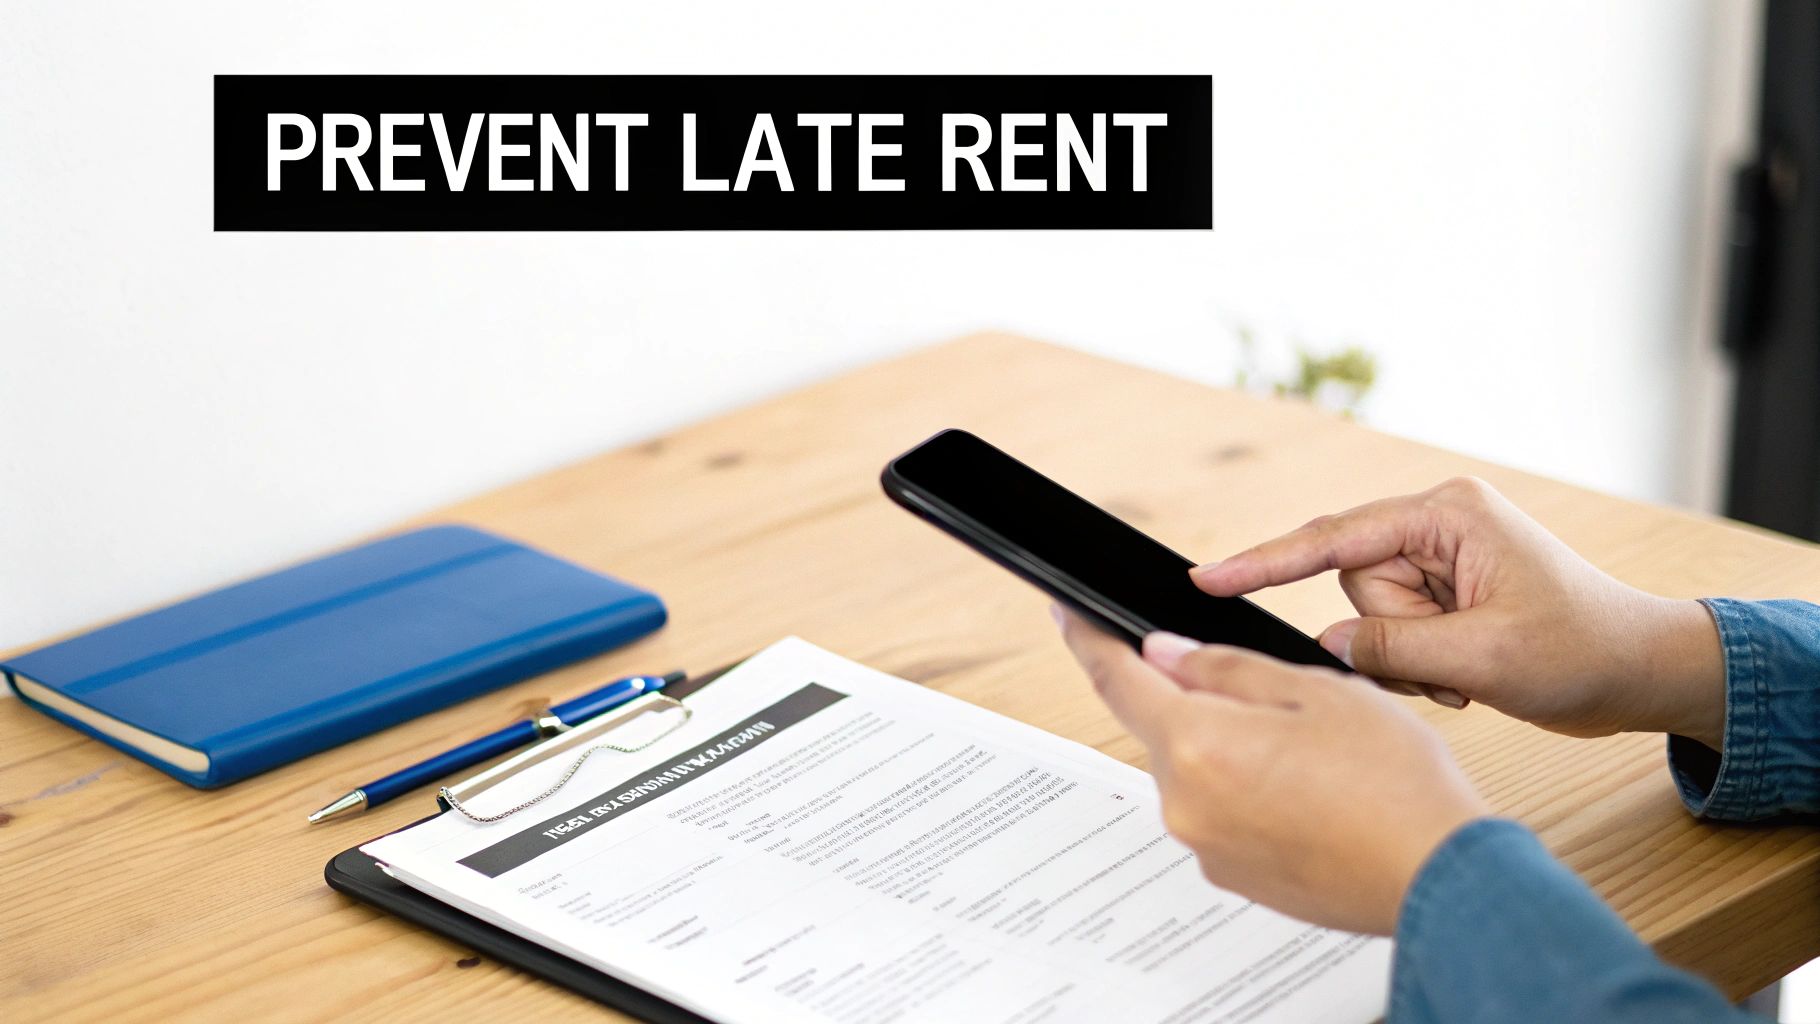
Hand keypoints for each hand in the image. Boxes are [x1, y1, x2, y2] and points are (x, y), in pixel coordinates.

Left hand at [1057, 608, 1488, 934]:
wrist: (1440, 876)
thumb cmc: (1396, 783)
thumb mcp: (1315, 689)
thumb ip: (1226, 667)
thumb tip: (1165, 653)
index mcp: (1198, 745)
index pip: (1118, 680)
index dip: (1089, 639)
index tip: (1067, 614)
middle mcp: (1186, 803)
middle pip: (1167, 727)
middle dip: (1203, 700)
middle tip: (1281, 698)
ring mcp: (1206, 846)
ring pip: (1197, 769)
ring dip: (1233, 748)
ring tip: (1315, 754)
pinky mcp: (1231, 876)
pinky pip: (1221, 812)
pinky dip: (1249, 791)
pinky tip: (1310, 792)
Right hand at [1194, 477, 1725, 747]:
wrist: (1640, 673)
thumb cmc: (1584, 651)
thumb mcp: (1482, 657)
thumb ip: (1391, 648)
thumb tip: (1328, 641)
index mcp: (1448, 515)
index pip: (1333, 538)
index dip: (1265, 561)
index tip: (1206, 578)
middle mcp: (1437, 526)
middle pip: (1354, 585)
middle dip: (1394, 638)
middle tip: (1454, 665)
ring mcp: (1440, 560)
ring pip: (1368, 617)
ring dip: (1409, 659)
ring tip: (1468, 672)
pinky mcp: (1443, 594)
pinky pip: (1390, 635)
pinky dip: (1421, 667)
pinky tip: (1469, 674)